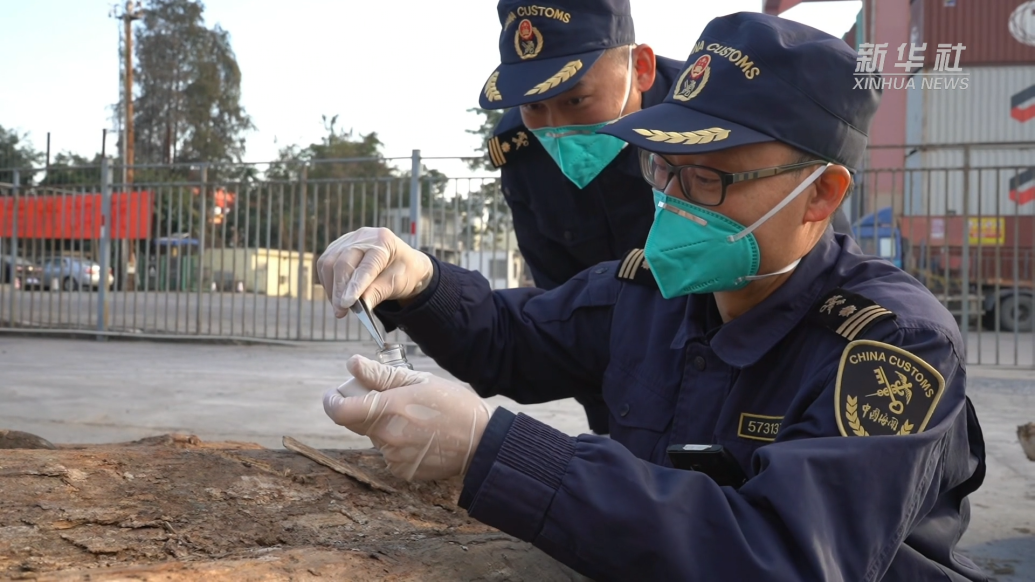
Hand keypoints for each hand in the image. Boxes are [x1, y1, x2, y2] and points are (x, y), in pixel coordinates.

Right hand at [317, 227, 433, 317]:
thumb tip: (360, 306)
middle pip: (343, 262)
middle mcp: (364, 236)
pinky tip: (336, 295)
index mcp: (384, 241)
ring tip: (339, 306)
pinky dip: (328, 282)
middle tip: (340, 311)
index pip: (366, 266)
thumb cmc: (403, 272)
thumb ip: (377, 293)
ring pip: (329, 263)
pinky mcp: (338, 246)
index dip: (355, 285)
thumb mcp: (396, 284)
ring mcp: (349, 239)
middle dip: (339, 290)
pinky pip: (325, 264)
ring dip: (331, 288)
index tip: (346, 303)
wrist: (403, 264)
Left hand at [323, 355, 493, 480]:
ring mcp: (395, 457)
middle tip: (385, 399)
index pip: (340, 411)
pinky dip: (397, 443)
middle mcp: (388, 436)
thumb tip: (352, 364)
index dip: (332, 401)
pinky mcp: (403, 471)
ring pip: (374, 437)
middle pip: (355, 422)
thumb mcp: (420, 381)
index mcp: (390, 409)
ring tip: (414, 418)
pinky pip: (389, 453)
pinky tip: (419, 435)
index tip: (335, 394)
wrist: (481, 442)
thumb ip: (381, 374)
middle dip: (360, 408)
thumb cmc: (454, 404)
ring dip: (383, 426)